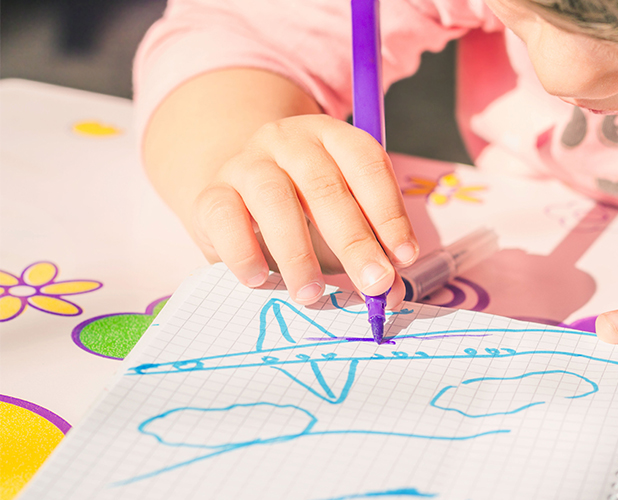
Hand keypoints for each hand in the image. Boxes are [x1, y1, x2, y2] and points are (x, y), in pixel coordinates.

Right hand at [191, 114, 417, 304]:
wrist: (238, 192)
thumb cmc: (303, 210)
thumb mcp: (343, 221)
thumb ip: (370, 250)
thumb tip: (391, 293)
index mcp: (333, 137)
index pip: (367, 164)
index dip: (389, 211)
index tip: (404, 256)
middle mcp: (290, 140)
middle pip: (325, 186)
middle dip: (355, 241)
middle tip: (374, 283)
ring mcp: (247, 163)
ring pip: (274, 199)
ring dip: (298, 253)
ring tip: (312, 294)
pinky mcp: (212, 193)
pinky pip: (224, 217)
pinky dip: (243, 252)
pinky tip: (259, 279)